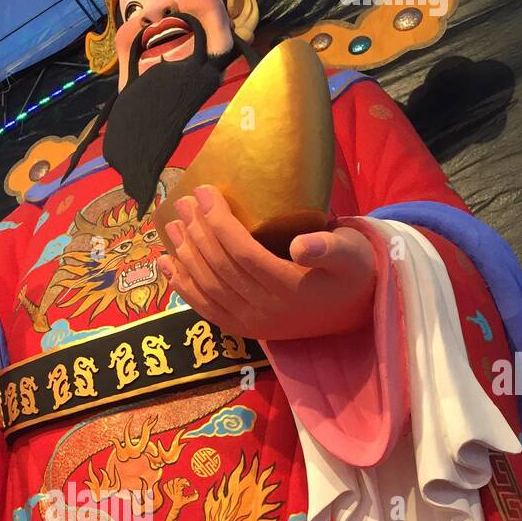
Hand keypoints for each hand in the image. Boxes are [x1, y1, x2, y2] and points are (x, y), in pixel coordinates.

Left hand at [159, 184, 375, 341]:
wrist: (355, 313)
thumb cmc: (353, 272)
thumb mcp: (354, 253)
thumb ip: (331, 247)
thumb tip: (301, 244)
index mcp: (289, 288)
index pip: (242, 254)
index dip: (219, 223)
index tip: (204, 192)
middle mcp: (265, 311)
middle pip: (219, 269)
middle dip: (197, 233)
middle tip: (184, 202)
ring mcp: (252, 323)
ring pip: (208, 288)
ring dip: (186, 256)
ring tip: (173, 224)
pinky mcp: (243, 329)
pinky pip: (206, 309)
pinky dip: (183, 287)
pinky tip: (167, 264)